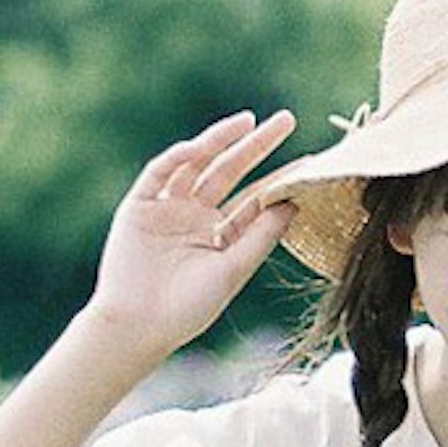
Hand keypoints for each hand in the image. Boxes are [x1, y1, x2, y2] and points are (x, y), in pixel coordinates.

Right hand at [86, 111, 299, 357]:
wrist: (138, 326)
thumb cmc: (190, 307)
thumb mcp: (234, 269)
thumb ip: (261, 235)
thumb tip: (295, 202)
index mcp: (218, 237)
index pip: (253, 199)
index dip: (278, 180)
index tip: (308, 161)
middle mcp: (194, 218)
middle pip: (229, 172)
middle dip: (255, 146)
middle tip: (286, 120)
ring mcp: (166, 210)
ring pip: (196, 165)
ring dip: (219, 141)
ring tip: (247, 121)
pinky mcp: (138, 206)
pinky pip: (159, 173)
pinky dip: (178, 158)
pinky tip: (201, 147)